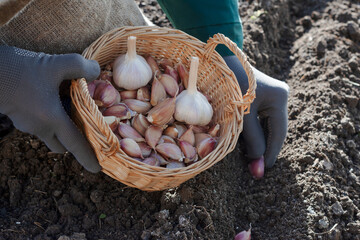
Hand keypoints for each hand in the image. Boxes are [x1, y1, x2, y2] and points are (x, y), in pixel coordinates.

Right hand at [0, 46, 100, 172]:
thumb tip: (96, 72)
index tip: (97, 169)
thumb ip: (82, 67)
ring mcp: (27, 124)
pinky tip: (54, 98)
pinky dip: (51, 119)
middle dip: (75, 143)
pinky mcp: (19, 116)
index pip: (75, 145)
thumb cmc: (21, 69)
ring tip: (73, 109)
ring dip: (62, 129)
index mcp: (53, 120)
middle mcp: (40, 127)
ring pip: (50, 135)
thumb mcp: (58, 64)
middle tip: (88, 131)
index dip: (88, 158)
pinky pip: (40, 125)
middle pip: (63, 145)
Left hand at [223, 55, 288, 167]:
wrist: (216, 59)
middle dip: (263, 149)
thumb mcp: (242, 114)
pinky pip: (257, 119)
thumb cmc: (228, 84)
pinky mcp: (258, 96)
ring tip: (248, 159)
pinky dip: (250, 131)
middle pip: (273, 130)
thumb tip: (259, 164)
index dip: (271, 153)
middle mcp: (278, 96)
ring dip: (256, 141)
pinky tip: (243, 142)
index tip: (263, 171)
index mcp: (279, 97)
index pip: (279, 133)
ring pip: (264, 126)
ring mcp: (269, 95)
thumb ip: (252, 139)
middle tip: (254, 168)